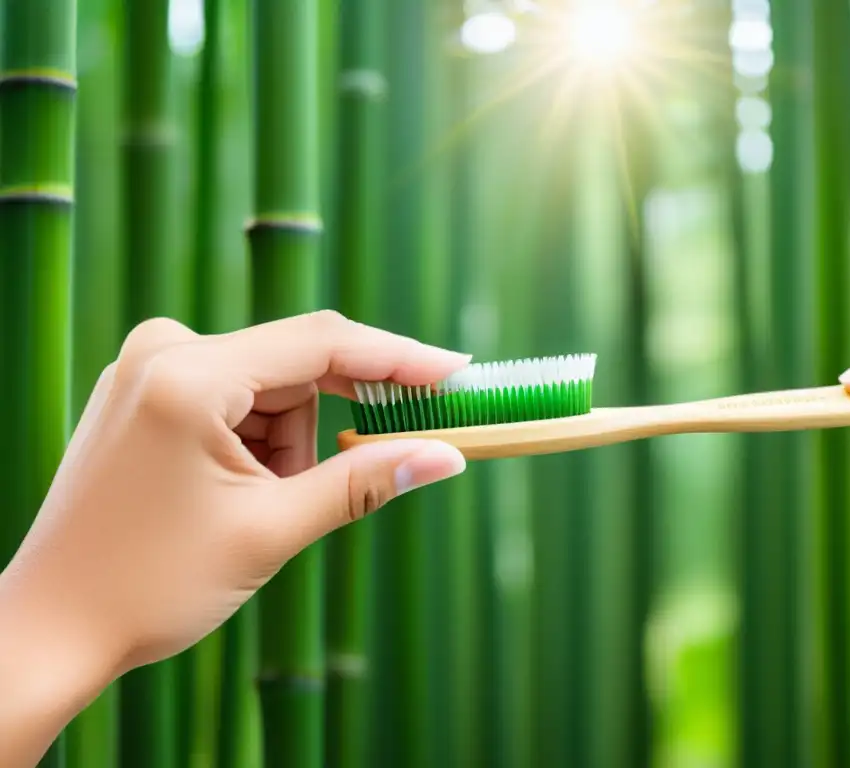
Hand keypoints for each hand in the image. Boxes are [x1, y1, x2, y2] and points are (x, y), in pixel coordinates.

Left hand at [0, 311, 469, 765]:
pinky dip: (259, 444)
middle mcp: (164, 352)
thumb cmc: (150, 585)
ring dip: (288, 447)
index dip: (400, 359)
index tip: (458, 372)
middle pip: (296, 370)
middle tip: (352, 477)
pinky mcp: (149, 391)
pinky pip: (238, 400)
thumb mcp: (269, 530)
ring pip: (270, 391)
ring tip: (255, 509)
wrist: (52, 628)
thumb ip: (365, 481)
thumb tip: (446, 455)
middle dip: (328, 430)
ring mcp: (151, 368)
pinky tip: (233, 494)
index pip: (322, 344)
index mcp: (187, 376)